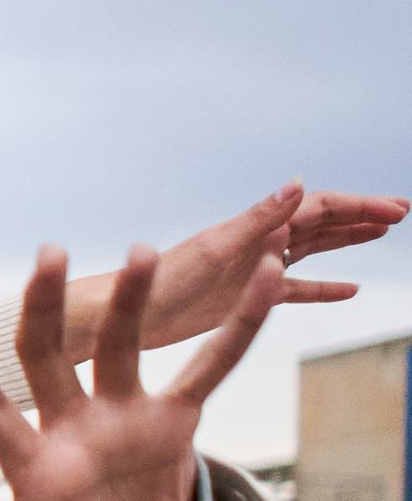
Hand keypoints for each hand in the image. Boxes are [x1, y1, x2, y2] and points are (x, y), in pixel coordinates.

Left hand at [0, 245, 274, 500]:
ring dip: (136, 302)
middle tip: (51, 254)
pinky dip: (236, 329)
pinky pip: (209, 370)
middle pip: (48, 359)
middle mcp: (71, 429)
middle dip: (46, 311)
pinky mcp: (175, 423)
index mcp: (30, 468)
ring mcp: (122, 420)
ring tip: (145, 250)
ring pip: (126, 349)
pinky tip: (266, 279)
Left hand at [59, 181, 399, 355]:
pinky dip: (321, 288)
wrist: (117, 317)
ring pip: (311, 249)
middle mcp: (256, 242)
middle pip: (320, 222)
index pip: (316, 208)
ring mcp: (252, 269)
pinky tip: (349, 289)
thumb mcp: (213, 251)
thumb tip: (299, 183)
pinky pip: (293, 289)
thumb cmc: (155, 284)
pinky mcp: (245, 298)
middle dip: (361, 215)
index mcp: (252, 227)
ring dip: (346, 240)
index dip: (357, 206)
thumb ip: (258, 220)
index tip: (396, 210)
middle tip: (404, 212)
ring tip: (384, 231)